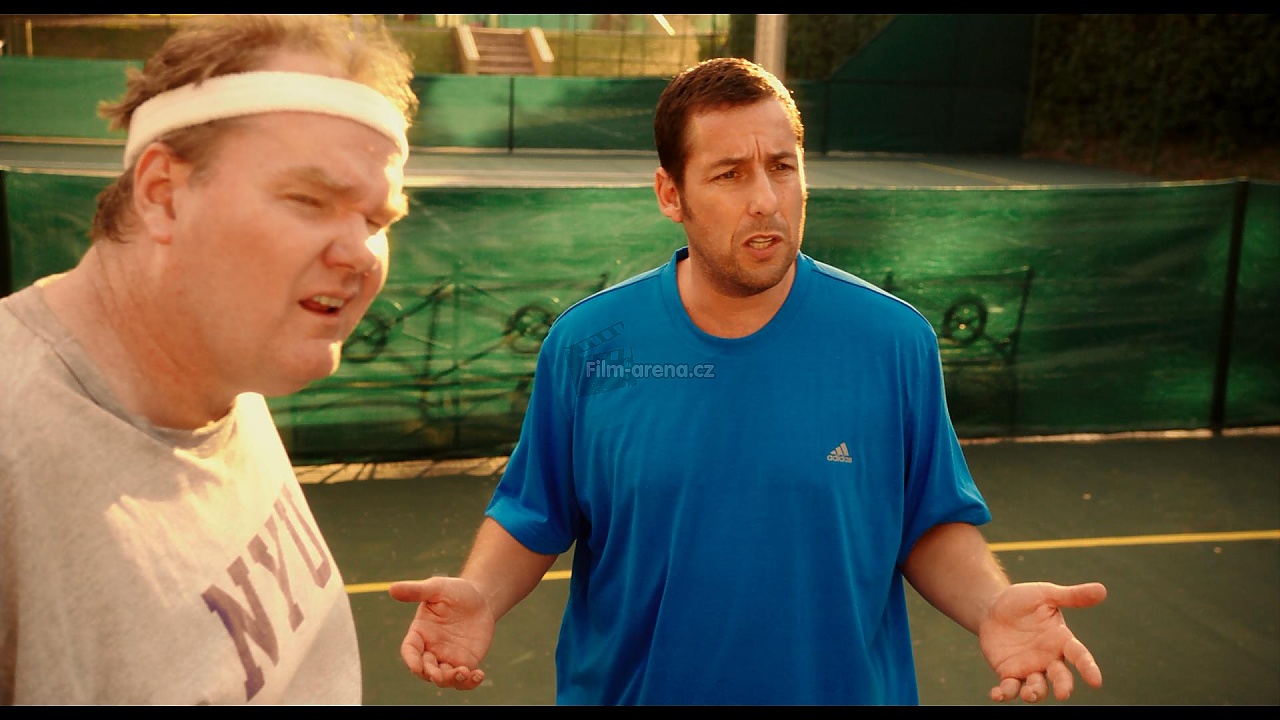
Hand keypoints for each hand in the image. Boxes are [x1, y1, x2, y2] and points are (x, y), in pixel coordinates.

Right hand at [388, 576, 495, 689]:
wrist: (480, 598)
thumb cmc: (454, 591)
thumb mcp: (436, 588)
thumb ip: (416, 591)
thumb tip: (391, 588)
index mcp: (419, 633)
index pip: (410, 650)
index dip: (411, 660)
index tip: (416, 666)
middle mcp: (431, 649)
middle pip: (425, 670)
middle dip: (431, 674)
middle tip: (440, 675)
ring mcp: (448, 658)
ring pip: (444, 679)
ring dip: (450, 680)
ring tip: (464, 672)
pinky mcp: (466, 662)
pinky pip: (464, 680)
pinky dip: (469, 683)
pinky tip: (479, 675)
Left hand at [978, 581, 1106, 702]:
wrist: (992, 607)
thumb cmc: (1023, 600)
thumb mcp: (1046, 594)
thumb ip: (1072, 596)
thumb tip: (1102, 589)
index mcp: (1061, 640)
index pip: (1079, 656)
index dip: (1088, 668)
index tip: (1096, 681)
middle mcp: (1049, 659)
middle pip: (1061, 677)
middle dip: (1064, 686)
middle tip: (1064, 693)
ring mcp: (1030, 668)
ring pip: (1037, 687)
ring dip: (1034, 693)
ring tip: (1028, 694)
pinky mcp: (1009, 673)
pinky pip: (1009, 688)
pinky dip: (1004, 693)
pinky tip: (997, 694)